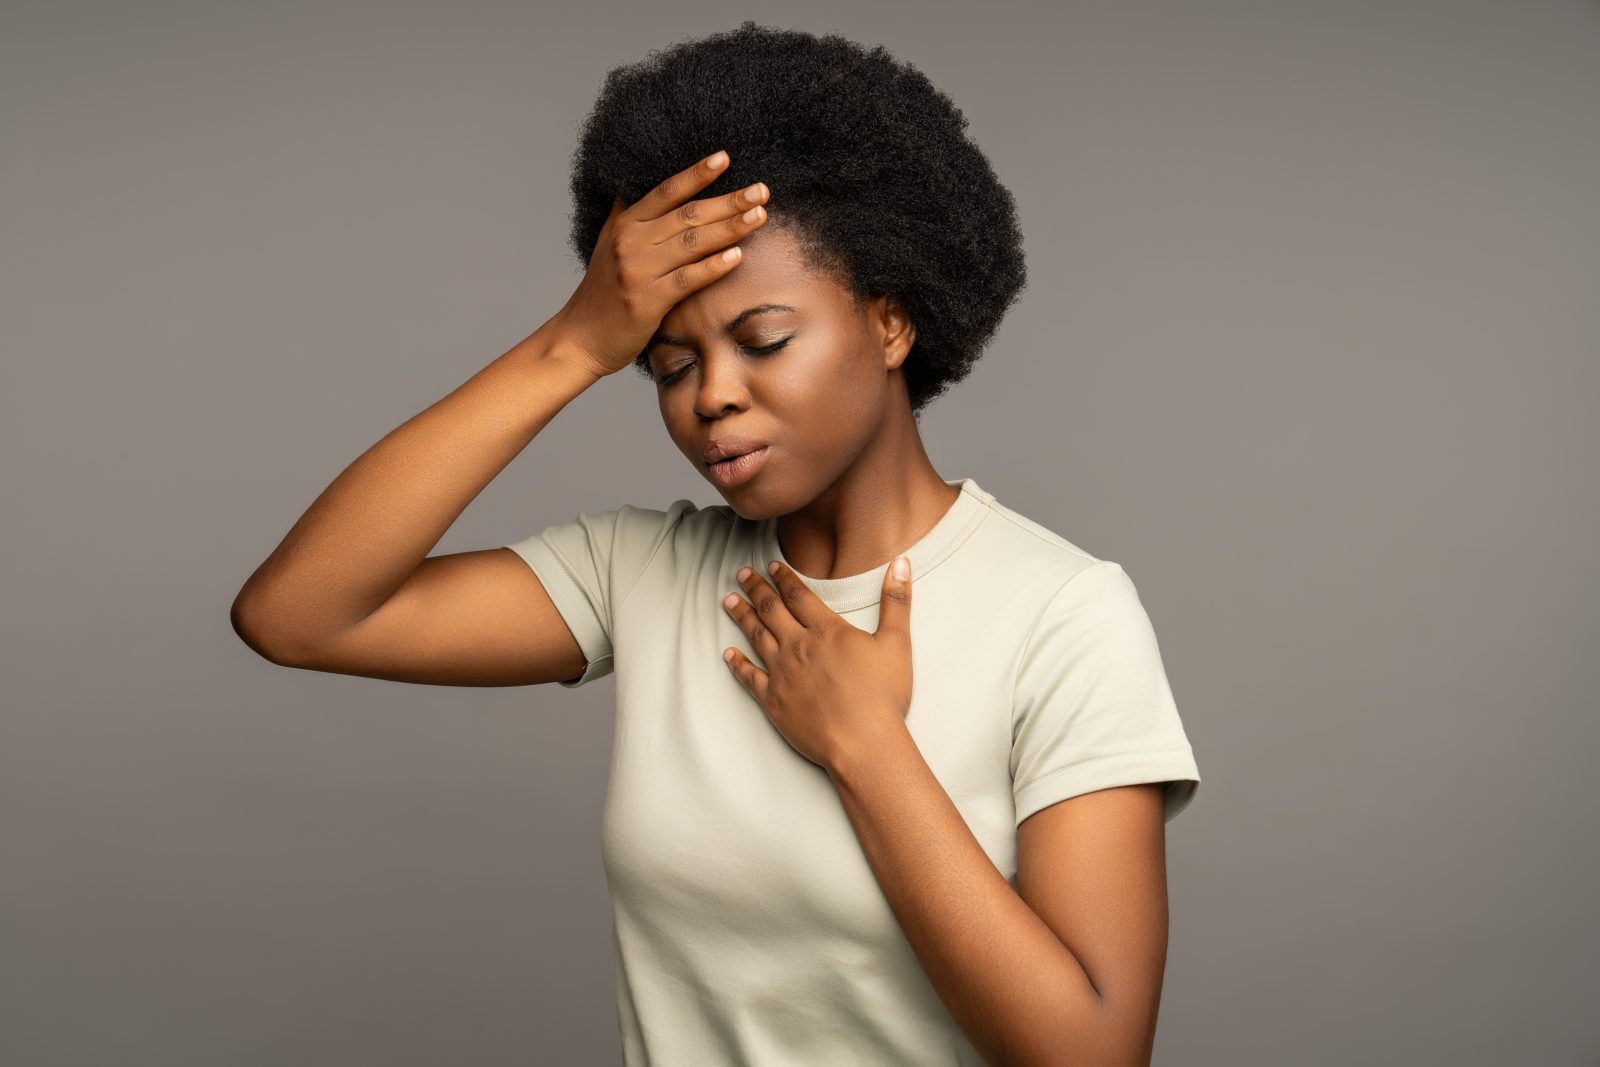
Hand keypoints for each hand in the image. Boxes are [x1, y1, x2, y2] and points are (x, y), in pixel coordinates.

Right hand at [552, 149, 770, 379]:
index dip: (696, 173)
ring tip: (759, 216)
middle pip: (687, 214)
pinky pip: (687, 279)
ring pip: (692, 243)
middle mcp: (630, 241)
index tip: (725, 157)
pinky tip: (737, 257)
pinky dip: (713, 267)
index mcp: (625, 224)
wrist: (579, 338)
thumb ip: (627, 216)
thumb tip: (638, 184)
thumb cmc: (603, 294)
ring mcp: (638, 271)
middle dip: (728, 200)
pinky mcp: (647, 301)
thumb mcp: (608, 245)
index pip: (666, 191)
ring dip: (729, 228)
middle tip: (761, 190)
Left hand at [720, 556, 915, 771]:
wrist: (862, 742)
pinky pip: (748, 677)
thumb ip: (896, 601)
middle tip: (741, 574)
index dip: (784, 578)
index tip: (771, 565)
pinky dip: (736, 664)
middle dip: (755, 589)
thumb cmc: (883, 696)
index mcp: (826, 631)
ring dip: (741, 616)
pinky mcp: (773, 701)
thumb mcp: (897, 643)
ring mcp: (782, 674)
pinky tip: (727, 654)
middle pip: (771, 610)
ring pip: (756, 637)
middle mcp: (798, 647)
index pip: (799, 596)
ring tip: (728, 601)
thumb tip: (902, 563)